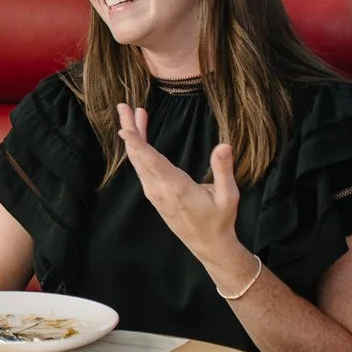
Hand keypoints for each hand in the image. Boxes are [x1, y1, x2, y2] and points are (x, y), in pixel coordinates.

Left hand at [115, 103, 247, 272]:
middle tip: (123, 106)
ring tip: (132, 113)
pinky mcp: (153, 194)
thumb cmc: (220, 220)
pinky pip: (141, 168)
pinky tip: (140, 136)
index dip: (137, 143)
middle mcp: (159, 189)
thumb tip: (224, 145)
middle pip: (138, 155)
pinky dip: (139, 149)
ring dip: (134, 137)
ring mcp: (154, 193)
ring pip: (137, 161)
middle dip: (129, 129)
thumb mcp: (228, 196)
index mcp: (176, 187)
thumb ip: (223, 169)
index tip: (123, 128)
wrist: (208, 245)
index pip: (152, 161)